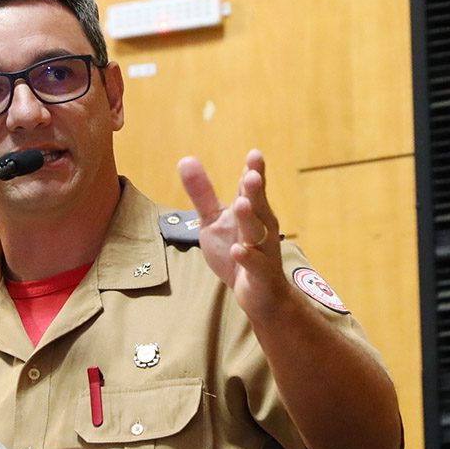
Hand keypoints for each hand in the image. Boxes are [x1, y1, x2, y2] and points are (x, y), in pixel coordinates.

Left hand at [178, 149, 288, 317]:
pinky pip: (256, 265)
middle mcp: (261, 227)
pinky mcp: (262, 275)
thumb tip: (185, 159)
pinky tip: (238, 250)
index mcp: (251, 211)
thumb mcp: (213, 221)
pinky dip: (247, 257)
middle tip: (251, 174)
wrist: (258, 294)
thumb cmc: (236, 251)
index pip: (251, 188)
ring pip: (258, 233)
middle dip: (255, 191)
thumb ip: (202, 193)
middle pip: (258, 206)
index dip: (253, 171)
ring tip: (242, 204)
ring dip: (250, 219)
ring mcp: (264, 251)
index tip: (254, 154)